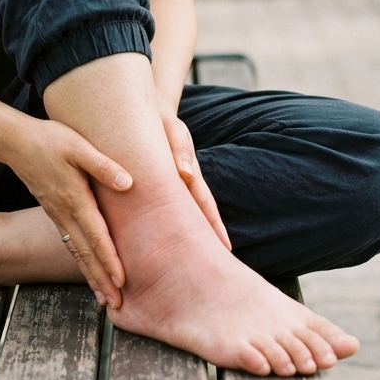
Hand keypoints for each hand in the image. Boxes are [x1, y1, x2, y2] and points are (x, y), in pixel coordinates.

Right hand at [3, 117, 132, 307]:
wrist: (15, 141)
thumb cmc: (50, 140)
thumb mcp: (79, 146)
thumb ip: (102, 165)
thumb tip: (128, 183)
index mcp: (75, 198)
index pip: (96, 235)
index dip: (109, 259)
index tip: (121, 281)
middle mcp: (65, 213)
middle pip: (86, 253)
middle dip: (102, 279)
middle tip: (117, 306)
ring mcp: (57, 214)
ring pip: (77, 252)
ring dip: (91, 275)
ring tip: (104, 297)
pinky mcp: (53, 211)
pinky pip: (69, 243)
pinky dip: (80, 260)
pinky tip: (87, 268)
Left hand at [163, 114, 230, 249]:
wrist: (154, 113)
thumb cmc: (163, 123)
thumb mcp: (172, 132)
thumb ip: (179, 151)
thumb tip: (185, 174)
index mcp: (190, 173)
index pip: (204, 204)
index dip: (214, 227)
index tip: (225, 249)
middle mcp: (185, 182)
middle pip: (199, 215)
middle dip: (208, 239)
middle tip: (217, 266)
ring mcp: (176, 184)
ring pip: (184, 215)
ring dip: (191, 235)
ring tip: (194, 262)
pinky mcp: (164, 185)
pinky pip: (168, 207)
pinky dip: (173, 223)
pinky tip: (168, 242)